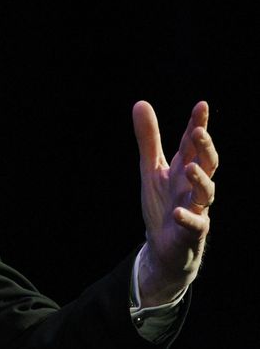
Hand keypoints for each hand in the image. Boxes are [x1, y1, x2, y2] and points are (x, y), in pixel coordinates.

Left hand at [132, 101, 217, 305]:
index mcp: (184, 169)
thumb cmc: (163, 204)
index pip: (192, 144)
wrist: (164, 246)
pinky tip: (179, 212)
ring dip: (200, 180)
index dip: (197, 125)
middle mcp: (193, 187)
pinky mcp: (191, 231)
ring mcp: (196, 208)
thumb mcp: (151, 168)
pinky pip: (195, 225)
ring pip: (206, 193)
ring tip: (190, 168)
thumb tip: (141, 102)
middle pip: (206, 164)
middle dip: (204, 148)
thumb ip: (148, 139)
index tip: (201, 105)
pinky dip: (188, 218)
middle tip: (198, 131)